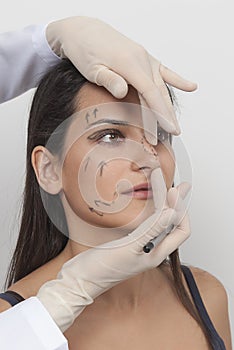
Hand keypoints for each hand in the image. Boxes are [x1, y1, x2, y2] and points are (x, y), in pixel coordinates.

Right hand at [37, 168, 190, 331]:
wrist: (80, 280)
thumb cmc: (102, 269)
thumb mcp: (128, 248)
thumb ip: (151, 231)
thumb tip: (172, 213)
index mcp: (156, 254)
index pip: (181, 230)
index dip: (180, 209)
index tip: (173, 191)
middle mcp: (152, 250)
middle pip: (171, 224)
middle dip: (174, 203)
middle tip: (179, 185)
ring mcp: (140, 246)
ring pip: (158, 222)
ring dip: (163, 205)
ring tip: (167, 189)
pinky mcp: (129, 243)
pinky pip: (145, 224)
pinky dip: (149, 211)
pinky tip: (148, 204)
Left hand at [46, 16, 196, 142]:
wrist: (83, 30)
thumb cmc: (84, 50)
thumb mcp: (91, 68)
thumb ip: (109, 80)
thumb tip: (124, 92)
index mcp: (129, 63)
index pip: (150, 93)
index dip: (159, 113)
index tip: (168, 128)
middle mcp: (141, 59)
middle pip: (158, 91)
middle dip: (166, 114)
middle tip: (175, 132)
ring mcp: (144, 57)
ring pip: (161, 85)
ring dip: (168, 104)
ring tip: (175, 122)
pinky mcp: (143, 57)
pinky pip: (163, 70)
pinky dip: (177, 80)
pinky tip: (190, 87)